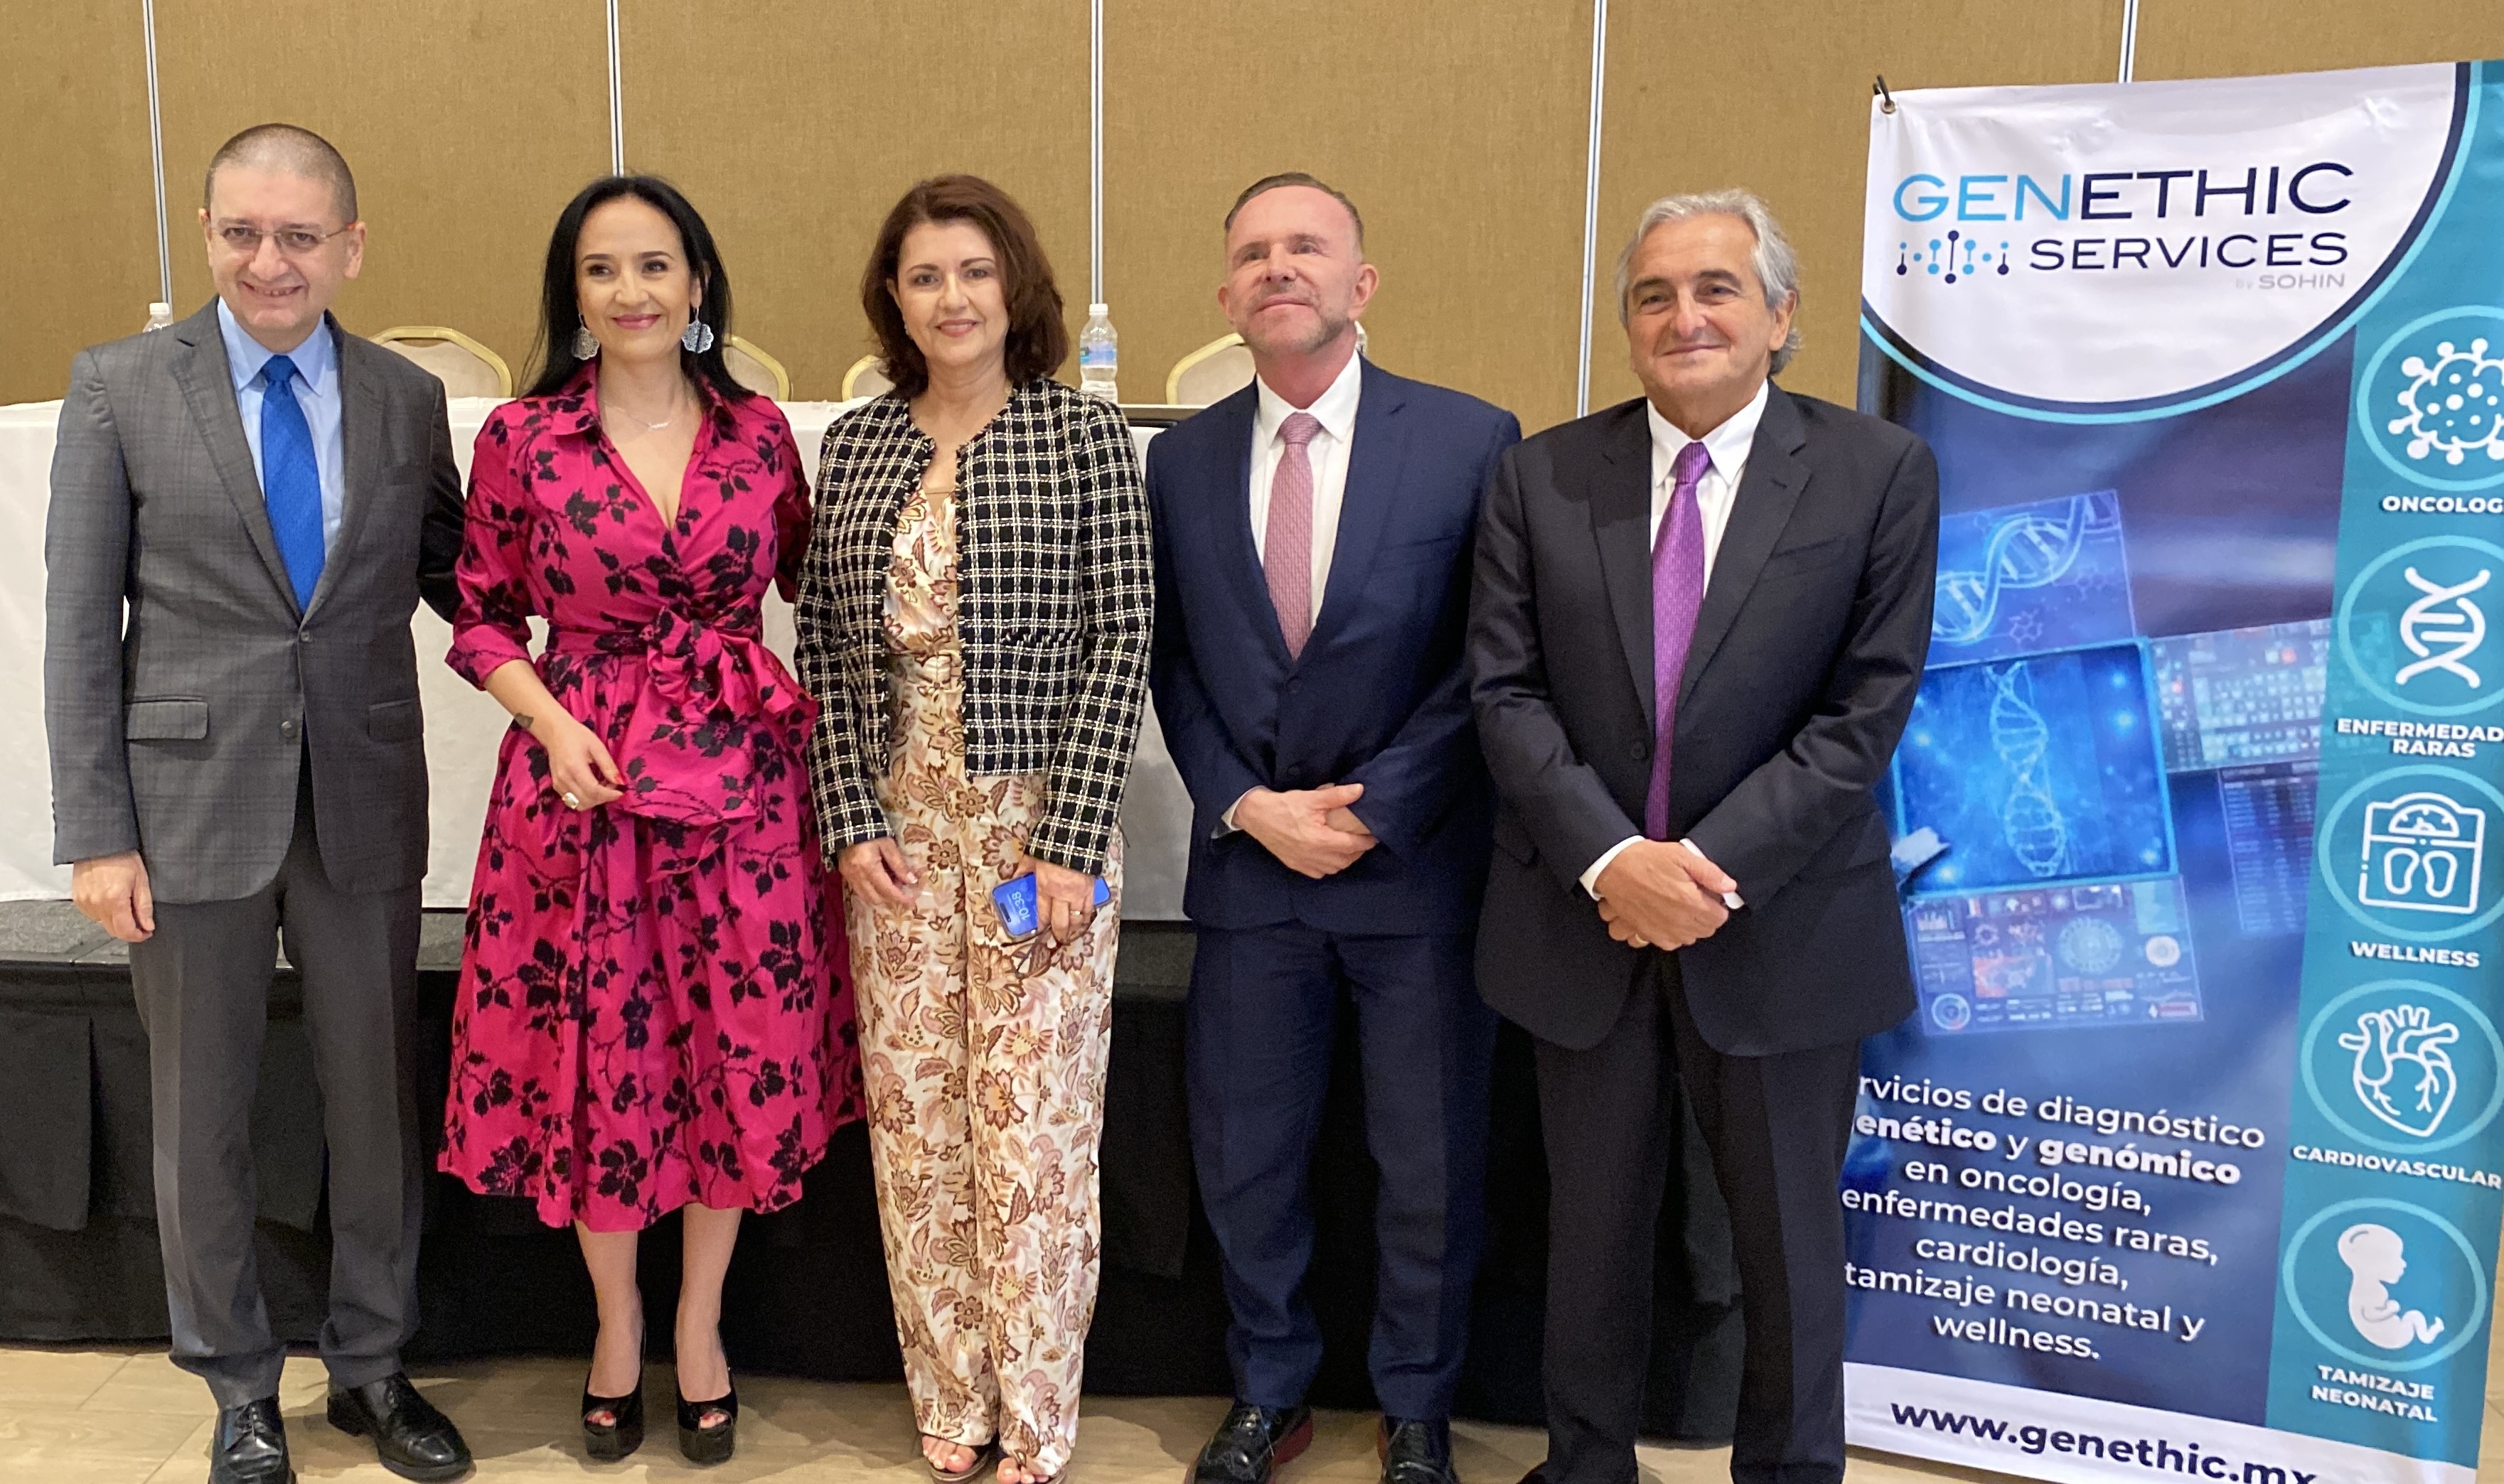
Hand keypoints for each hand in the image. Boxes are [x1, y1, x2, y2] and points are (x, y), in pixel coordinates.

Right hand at [72, 851, 154, 942]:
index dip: (138, 935)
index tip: (146, 933)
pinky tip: (110, 899)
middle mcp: (96, 903)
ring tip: (124, 904)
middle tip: (140, 922)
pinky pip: (93, 914)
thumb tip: (147, 925)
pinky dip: (104, 912)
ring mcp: (85, 902)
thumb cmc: (121, 856)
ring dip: (116, 920)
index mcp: (113, 899)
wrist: (99, 843)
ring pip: (103, 923)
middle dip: (128, 930)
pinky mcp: (78, 899)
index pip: (125, 931)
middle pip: (113, 931)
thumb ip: (144, 906)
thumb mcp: (141, 880)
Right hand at [533, 713, 622, 811]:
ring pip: (579, 804)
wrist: (555, 732)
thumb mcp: (597, 746)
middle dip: (604, 797)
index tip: (620, 792)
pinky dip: (585, 798)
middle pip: (587, 800)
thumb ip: (608, 766)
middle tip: (612, 785)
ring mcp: (558, 784)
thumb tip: (620, 782)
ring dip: (594, 800)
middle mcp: (564, 779)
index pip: (594, 791)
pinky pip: (572, 800)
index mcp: (574, 767)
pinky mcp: (556, 786)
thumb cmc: (577, 736)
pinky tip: (592, 787)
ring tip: (602, 786)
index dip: (609, 795)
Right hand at [841, 837, 919, 907]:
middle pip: (876, 898)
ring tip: (890, 881)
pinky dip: (871, 890)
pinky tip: (878, 879)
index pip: (886, 890)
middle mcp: (856, 876)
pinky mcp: (845, 875)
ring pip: (866, 897)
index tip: (911, 901)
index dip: (900, 898)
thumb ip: (899, 864)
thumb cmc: (872, 831)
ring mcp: (848, 877)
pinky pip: (859, 890)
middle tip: (901, 885)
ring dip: (880, 895)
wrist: (848, 823)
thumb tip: (912, 880)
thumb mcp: (888, 845)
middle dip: (890, 897)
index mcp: (868, 867)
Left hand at [1020, 854, 1099, 943]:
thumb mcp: (1031, 856)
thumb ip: (1023, 870)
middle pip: (1060, 922)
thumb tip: (1015, 878)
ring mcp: (1078, 894)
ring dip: (1073, 930)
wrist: (1076, 836)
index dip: (1041, 925)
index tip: (1040, 930)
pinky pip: (1089, 909)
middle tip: (1057, 938)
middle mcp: (1061, 895)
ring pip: (1076, 920)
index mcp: (1045, 887)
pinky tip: (1084, 922)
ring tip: (1071, 935)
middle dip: (1058, 933)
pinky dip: (1086, 918)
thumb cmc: (1052, 845)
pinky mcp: (1091, 890)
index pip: (1042, 914)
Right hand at [1235, 784, 1376, 878]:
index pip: (1351, 845)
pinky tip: (1330, 857)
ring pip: (1333, 869)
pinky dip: (1329, 867)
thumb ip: (1337, 795)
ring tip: (1349, 849)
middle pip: (1345, 860)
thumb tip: (1359, 790)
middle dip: (1357, 852)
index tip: (1374, 837)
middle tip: (1363, 841)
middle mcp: (1313, 855)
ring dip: (1344, 861)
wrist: (1256, 816)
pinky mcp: (1295, 865)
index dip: (1366, 842)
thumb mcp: (1311, 797)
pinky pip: (1318, 873)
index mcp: (1319, 840)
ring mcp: (1303, 863)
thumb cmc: (1284, 806)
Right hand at [1593, 840, 1737, 950]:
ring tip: (1681, 909)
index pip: (1719, 917)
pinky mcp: (1646, 933)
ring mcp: (1661, 930)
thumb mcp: (1681, 856)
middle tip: (1696, 899)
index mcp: (1691, 902)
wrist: (1612, 867)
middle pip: (1706, 930)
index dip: (1717, 905)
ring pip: (1688, 939)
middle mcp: (1678, 921)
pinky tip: (1667, 920)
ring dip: (1690, 927)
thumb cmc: (1646, 859)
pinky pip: (1668, 944)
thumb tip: (1729, 886)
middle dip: (1706, 916)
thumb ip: (1709, 873)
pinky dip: (1671, 935)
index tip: (1710, 896)